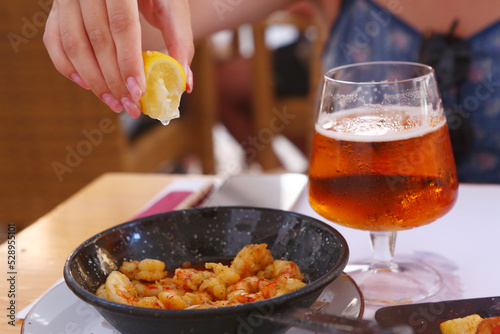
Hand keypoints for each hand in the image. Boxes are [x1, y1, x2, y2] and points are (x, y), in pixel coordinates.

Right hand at [43, 0, 193, 117]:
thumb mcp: (172, 9)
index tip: (138, 93)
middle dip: (113, 80)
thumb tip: (185, 83)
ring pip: (73, 44)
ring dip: (92, 80)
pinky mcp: (58, 8)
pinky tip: (88, 86)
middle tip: (130, 106)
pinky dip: (68, 67)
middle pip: (97, 40)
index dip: (128, 62)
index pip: (122, 25)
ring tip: (114, 103)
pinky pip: (54, 41)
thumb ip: (180, 41)